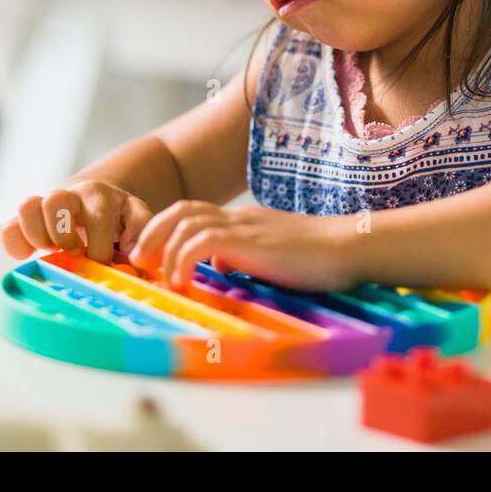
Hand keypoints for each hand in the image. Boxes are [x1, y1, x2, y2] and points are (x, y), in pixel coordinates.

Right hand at [0, 180, 152, 262]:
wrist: (97, 201)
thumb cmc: (118, 216)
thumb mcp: (137, 217)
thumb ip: (141, 231)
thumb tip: (133, 254)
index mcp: (99, 195)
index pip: (96, 217)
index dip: (99, 247)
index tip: (103, 263)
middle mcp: (69, 195)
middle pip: (55, 201)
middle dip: (64, 235)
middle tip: (74, 252)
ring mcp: (44, 205)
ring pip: (27, 206)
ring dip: (38, 236)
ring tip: (52, 251)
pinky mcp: (27, 221)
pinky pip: (8, 228)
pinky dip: (15, 245)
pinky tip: (30, 256)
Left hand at [126, 201, 356, 292]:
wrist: (350, 246)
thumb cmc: (321, 258)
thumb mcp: (275, 256)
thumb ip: (245, 256)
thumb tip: (218, 266)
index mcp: (245, 220)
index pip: (196, 213)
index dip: (168, 231)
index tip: (155, 258)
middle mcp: (240, 217)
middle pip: (182, 209)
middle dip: (153, 233)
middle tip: (140, 261)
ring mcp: (244, 225)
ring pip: (185, 221)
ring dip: (162, 248)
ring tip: (157, 275)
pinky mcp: (249, 240)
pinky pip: (201, 241)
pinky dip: (183, 260)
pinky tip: (182, 282)